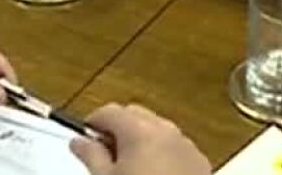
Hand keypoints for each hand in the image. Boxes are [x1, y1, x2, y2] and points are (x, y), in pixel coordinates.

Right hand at [69, 104, 210, 174]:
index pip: (108, 112)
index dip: (93, 124)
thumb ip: (90, 155)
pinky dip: (163, 154)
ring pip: (158, 131)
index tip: (86, 139)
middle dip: (118, 129)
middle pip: (135, 116)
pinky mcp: (200, 165)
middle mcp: (167, 132)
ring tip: (131, 169)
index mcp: (140, 131)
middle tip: (105, 154)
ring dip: (142, 141)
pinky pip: (176, 148)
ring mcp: (187, 148)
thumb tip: (80, 143)